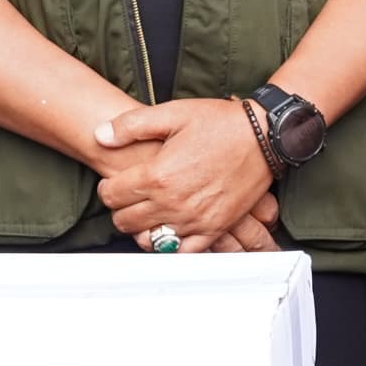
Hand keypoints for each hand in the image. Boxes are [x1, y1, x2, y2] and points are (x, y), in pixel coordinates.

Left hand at [91, 99, 273, 251]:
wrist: (265, 136)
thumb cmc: (220, 123)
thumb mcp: (173, 113)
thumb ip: (131, 125)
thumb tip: (100, 136)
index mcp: (157, 174)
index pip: (111, 195)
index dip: (107, 188)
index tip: (115, 182)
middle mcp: (172, 202)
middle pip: (125, 221)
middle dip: (121, 208)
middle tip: (130, 196)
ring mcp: (194, 219)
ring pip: (149, 240)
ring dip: (142, 228)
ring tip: (148, 212)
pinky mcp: (214, 228)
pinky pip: (182, 252)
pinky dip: (171, 245)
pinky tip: (170, 230)